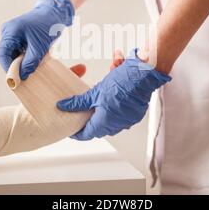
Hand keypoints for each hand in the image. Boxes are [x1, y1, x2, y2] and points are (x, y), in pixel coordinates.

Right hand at [0, 0, 73, 79]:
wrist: (55, 13)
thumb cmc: (48, 26)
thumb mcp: (40, 47)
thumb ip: (30, 62)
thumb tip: (22, 76)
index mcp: (10, 31)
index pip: (2, 53)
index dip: (7, 67)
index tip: (15, 78)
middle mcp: (8, 31)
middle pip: (7, 54)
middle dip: (15, 65)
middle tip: (25, 74)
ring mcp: (13, 32)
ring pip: (13, 53)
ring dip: (21, 61)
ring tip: (32, 64)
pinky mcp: (19, 35)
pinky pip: (18, 49)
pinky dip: (24, 56)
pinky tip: (33, 58)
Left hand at [57, 49, 171, 139]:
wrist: (145, 75)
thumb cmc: (122, 83)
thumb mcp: (95, 92)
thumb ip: (78, 102)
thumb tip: (63, 106)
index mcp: (105, 122)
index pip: (87, 134)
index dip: (77, 132)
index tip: (71, 129)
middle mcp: (117, 125)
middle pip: (98, 125)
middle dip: (90, 116)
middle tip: (83, 108)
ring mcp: (127, 119)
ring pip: (110, 116)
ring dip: (104, 105)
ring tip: (101, 89)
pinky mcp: (135, 112)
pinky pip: (121, 110)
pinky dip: (116, 101)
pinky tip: (114, 87)